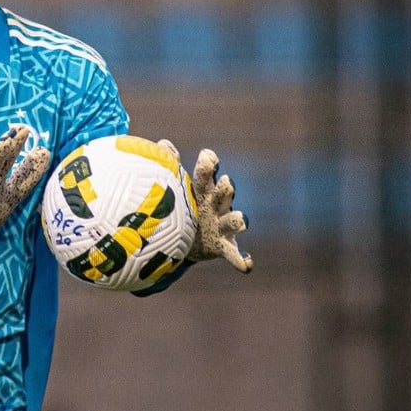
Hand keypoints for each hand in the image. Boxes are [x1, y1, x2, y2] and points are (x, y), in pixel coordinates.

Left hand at [158, 139, 252, 272]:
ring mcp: (222, 225)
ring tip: (240, 220)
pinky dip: (241, 259)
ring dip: (238, 220)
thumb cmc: (182, 208)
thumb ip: (170, 167)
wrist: (185, 240)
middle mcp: (216, 205)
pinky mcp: (223, 246)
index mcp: (202, 190)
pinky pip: (234, 254)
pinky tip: (246, 265)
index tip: (207, 156)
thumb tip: (163, 145)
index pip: (207, 173)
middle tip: (225, 182)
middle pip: (225, 193)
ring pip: (234, 220)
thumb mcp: (177, 190)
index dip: (209, 164)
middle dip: (226, 188)